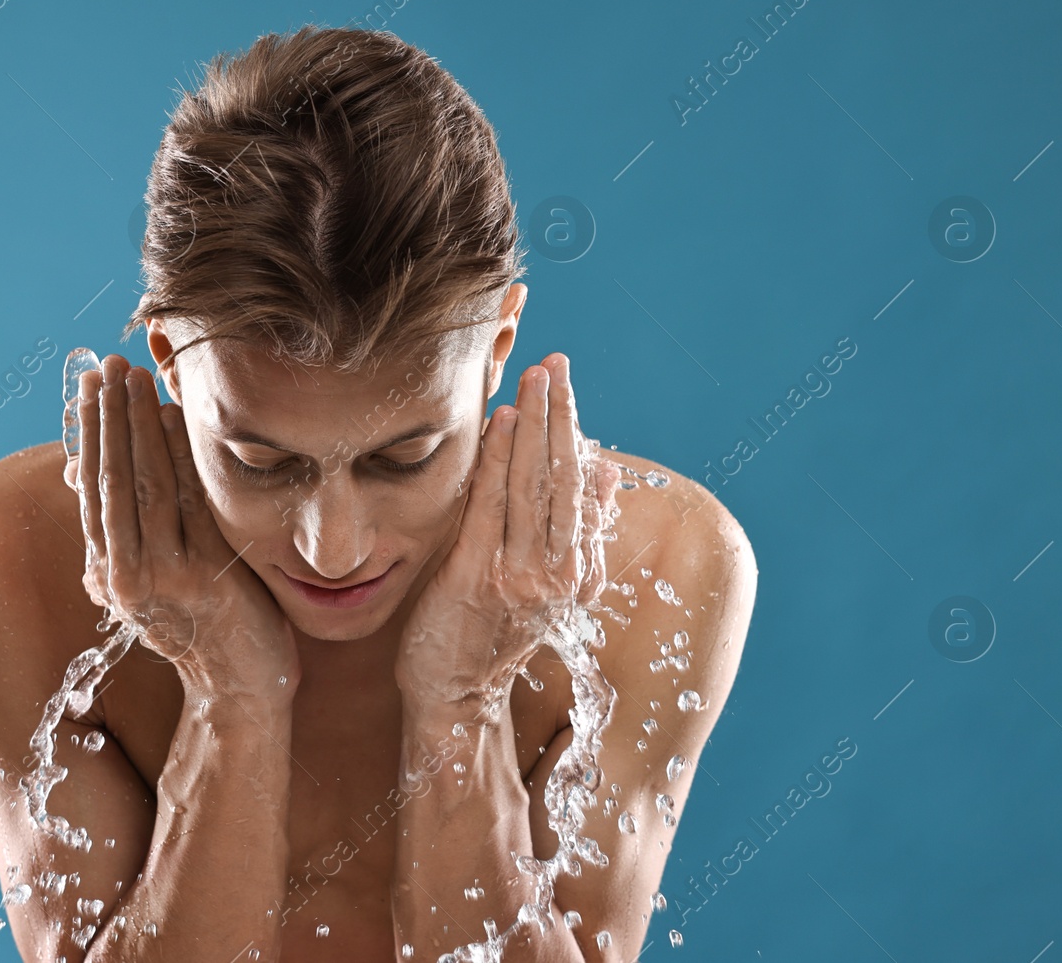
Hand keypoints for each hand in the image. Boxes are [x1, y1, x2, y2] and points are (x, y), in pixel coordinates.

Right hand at [70, 352, 300, 701]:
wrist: (240, 690)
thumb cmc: (207, 630)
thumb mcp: (155, 583)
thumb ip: (130, 536)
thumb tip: (90, 476)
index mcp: (110, 573)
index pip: (91, 488)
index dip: (90, 433)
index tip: (91, 385)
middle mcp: (126, 575)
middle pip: (111, 477)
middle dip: (109, 416)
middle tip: (107, 364)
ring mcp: (165, 575)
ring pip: (144, 483)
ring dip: (138, 423)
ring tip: (135, 376)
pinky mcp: (205, 574)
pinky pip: (190, 501)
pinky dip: (182, 454)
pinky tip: (178, 417)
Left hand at [394, 353, 616, 707]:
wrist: (455, 697)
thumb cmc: (490, 635)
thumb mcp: (547, 584)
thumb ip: (576, 530)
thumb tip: (606, 470)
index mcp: (578, 572)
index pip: (582, 486)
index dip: (573, 430)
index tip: (566, 383)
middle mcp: (558, 573)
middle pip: (564, 477)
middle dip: (560, 414)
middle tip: (555, 363)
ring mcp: (520, 576)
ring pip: (534, 485)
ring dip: (534, 425)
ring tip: (534, 379)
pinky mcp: (479, 576)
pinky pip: (492, 505)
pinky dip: (500, 459)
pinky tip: (502, 422)